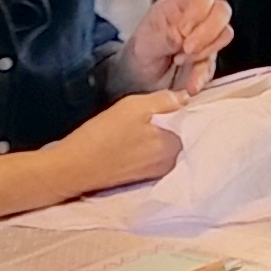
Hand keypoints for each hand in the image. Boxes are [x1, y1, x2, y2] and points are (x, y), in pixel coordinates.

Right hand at [51, 90, 186, 194]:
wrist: (75, 167)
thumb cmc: (103, 135)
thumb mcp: (134, 106)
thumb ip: (165, 100)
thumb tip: (186, 97)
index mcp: (176, 142)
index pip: (196, 119)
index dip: (190, 104)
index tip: (181, 96)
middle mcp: (174, 159)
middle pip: (187, 132)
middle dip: (180, 118)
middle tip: (164, 104)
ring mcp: (162, 169)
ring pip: (174, 142)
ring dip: (168, 130)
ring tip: (150, 119)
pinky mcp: (148, 174)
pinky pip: (162, 153)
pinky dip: (157, 142)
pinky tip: (142, 134)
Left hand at [115, 0, 233, 94]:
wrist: (139, 80)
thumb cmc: (140, 54)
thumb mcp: (143, 44)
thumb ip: (161, 38)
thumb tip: (179, 36)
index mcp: (178, 6)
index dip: (199, 11)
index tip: (183, 30)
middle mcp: (196, 19)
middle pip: (222, 11)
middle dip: (207, 33)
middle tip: (186, 48)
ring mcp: (205, 38)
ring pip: (225, 35)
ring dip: (205, 52)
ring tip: (181, 60)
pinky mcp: (208, 59)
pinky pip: (216, 63)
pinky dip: (203, 75)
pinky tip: (190, 82)